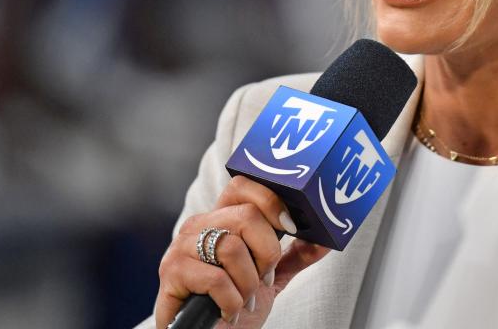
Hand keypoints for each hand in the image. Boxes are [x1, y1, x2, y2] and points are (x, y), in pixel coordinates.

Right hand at [154, 176, 329, 328]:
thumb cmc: (234, 305)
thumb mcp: (270, 278)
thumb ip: (293, 256)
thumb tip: (326, 240)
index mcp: (222, 219)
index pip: (243, 185)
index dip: (270, 199)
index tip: (289, 225)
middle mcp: (199, 225)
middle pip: (247, 215)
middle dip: (266, 253)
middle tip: (262, 278)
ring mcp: (182, 247)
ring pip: (232, 248)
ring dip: (248, 283)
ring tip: (244, 299)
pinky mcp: (171, 272)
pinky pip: (215, 279)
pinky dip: (231, 301)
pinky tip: (229, 311)